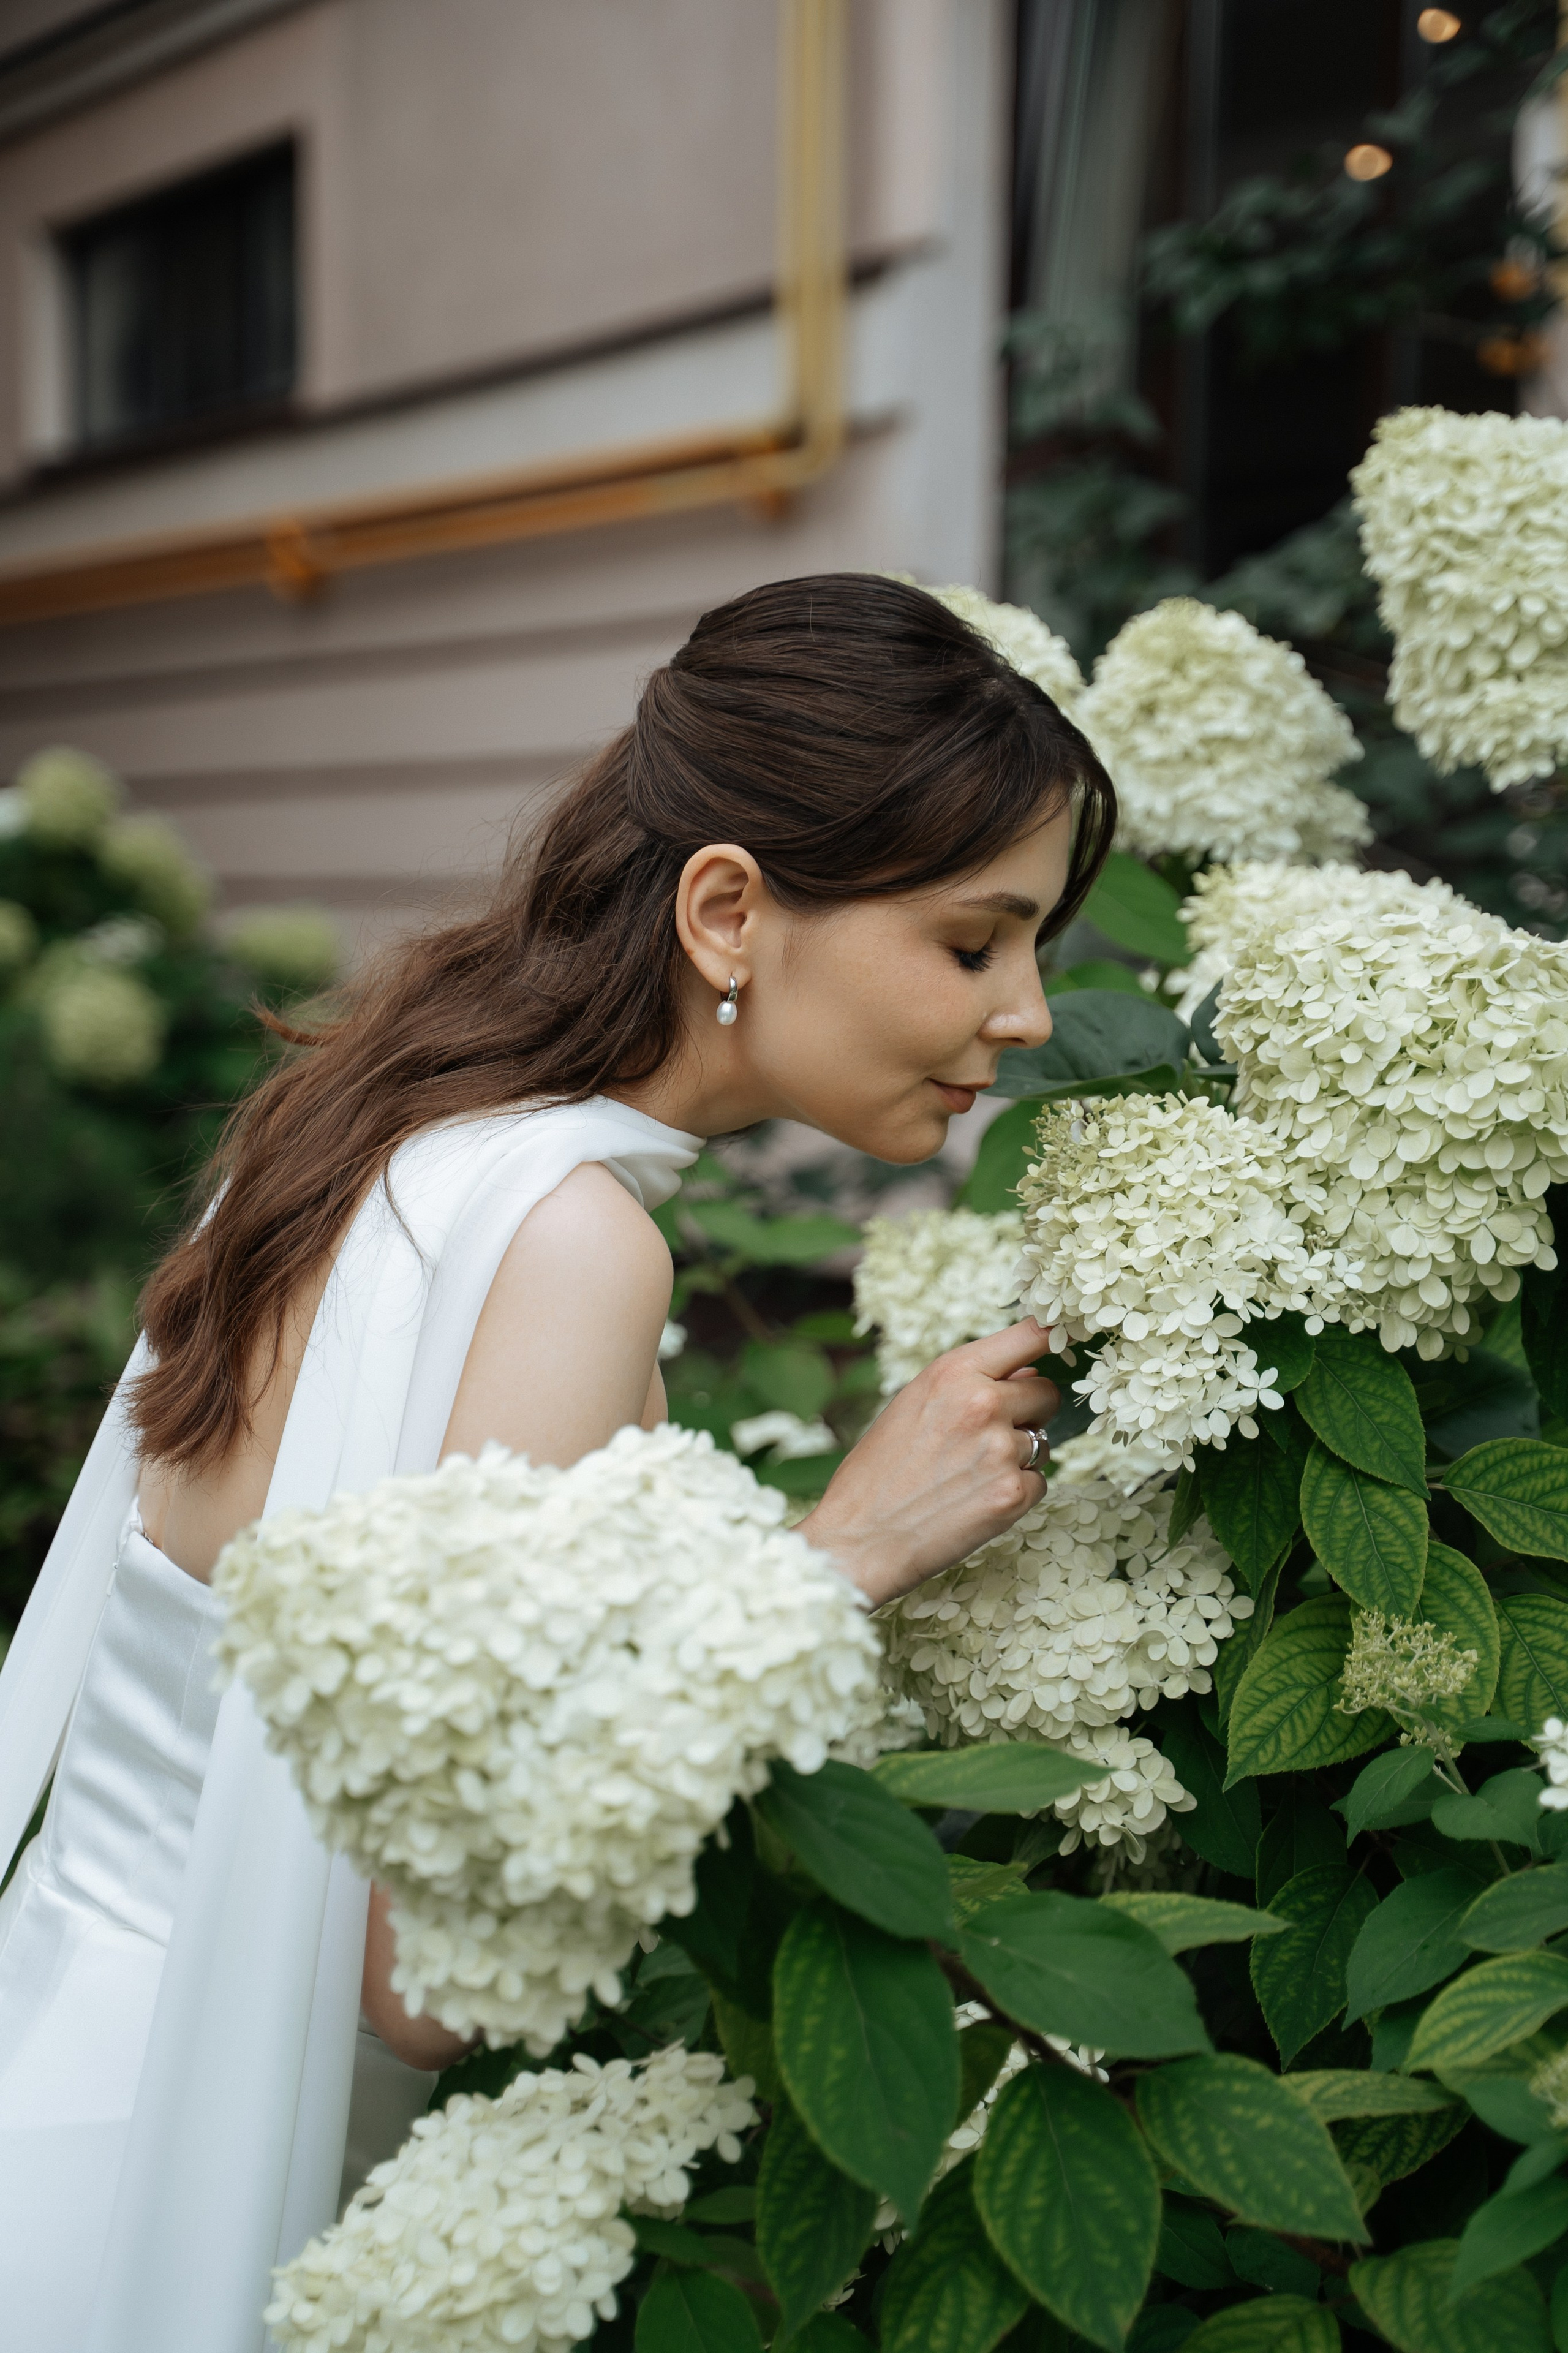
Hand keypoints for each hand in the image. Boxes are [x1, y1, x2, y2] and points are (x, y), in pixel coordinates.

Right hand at [797, 1321, 1058, 1607]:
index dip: (1051, 1340)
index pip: (1030, 1336)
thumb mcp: (913, 1405)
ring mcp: (1002, 1450)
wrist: (860, 1537)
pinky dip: (1015, 1491)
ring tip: (970, 1473)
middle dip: (1030, 1411)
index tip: (1059, 1344)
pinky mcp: (1013, 1495)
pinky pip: (1038, 1482)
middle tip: (990, 1435)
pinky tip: (975, 1499)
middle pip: (1047, 1393)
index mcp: (953, 1372)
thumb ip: (969, 1383)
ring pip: (1044, 1441)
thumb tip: (1028, 1372)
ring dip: (1019, 1456)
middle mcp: (983, 1403)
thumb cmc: (878, 1470)